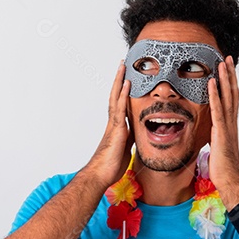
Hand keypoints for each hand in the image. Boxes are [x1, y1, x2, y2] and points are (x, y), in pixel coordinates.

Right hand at [82, 62, 134, 188]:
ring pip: (116, 97)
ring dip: (120, 81)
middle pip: (116, 95)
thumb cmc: (111, 166)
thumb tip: (137, 135)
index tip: (128, 78)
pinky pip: (120, 108)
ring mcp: (114, 124)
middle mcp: (114, 122)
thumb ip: (131, 139)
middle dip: (120, 80)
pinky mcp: (116, 129)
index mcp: (118, 126)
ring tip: (123, 66)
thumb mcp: (127, 149)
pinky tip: (127, 84)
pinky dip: (123, 95)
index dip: (124, 91)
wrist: (101, 175)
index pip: (121, 104)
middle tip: (123, 64)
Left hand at [207, 56, 238, 209]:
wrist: (229, 179)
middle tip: (227, 58)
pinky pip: (217, 109)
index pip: (232, 98)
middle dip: (230, 75)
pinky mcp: (221, 131)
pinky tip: (212, 83)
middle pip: (233, 93)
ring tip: (221, 63)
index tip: (227, 69)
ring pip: (228, 97)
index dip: (231, 83)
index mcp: (230, 124)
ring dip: (224, 79)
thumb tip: (210, 133)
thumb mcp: (217, 146)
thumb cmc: (223, 167)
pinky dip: (215, 95)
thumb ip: (215, 136)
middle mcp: (231, 122)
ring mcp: (227, 126)